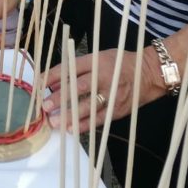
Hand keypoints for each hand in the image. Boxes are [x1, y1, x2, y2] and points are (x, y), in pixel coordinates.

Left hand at [41, 47, 162, 132]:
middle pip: (79, 87)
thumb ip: (77, 70)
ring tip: (55, 122)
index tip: (38, 84)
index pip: (71, 67)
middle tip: (45, 106)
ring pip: (89, 106)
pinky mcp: (118, 109)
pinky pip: (99, 119)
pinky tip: (72, 130)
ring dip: (70, 115)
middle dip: (60, 97)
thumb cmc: (119, 63)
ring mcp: (112, 94)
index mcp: (97, 60)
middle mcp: (104, 76)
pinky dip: (85, 125)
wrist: (149, 73)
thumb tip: (54, 83)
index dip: (53, 76)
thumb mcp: (99, 57)